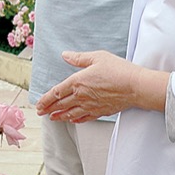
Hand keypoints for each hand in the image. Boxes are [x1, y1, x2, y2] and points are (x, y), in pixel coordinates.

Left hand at [35, 50, 169, 122]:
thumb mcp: (97, 57)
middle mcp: (81, 96)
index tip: (38, 104)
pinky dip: (76, 119)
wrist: (136, 86)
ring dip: (60, 116)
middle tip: (40, 112)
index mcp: (77, 82)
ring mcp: (91, 106)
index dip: (45, 99)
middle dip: (48, 108)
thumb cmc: (118, 70)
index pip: (56, 92)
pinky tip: (73, 120)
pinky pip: (85, 117)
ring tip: (52, 118)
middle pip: (60, 104)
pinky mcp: (101, 111)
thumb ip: (79, 58)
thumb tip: (65, 55)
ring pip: (71, 113)